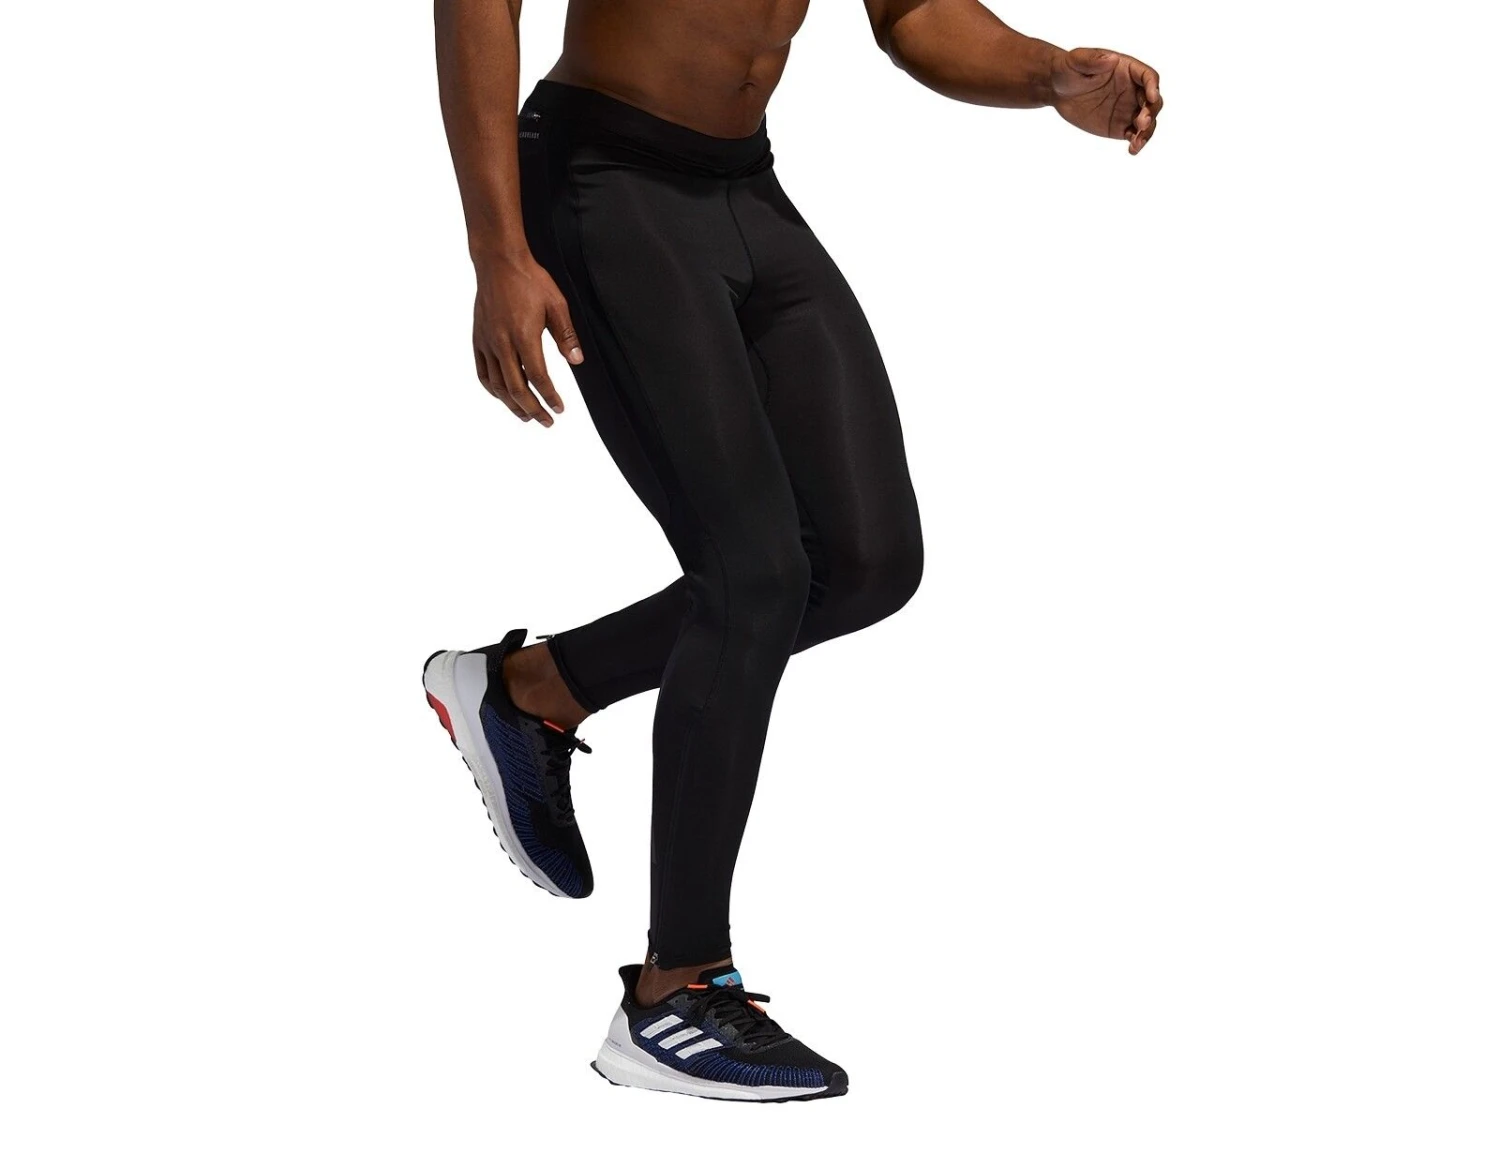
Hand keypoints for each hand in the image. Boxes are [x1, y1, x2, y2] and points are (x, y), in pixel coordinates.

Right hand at [472, 252, 583, 426]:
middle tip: (546, 421)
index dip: (550, 397)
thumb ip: (566, 336)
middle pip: (516, 388)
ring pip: (497, 385)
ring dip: (512, 405)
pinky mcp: (478, 339)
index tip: (560, 409)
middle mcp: (502, 343)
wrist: (498, 262)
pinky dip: (493, 390)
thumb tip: (577, 361)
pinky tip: (503, 397)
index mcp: (523, 335)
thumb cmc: (529, 280)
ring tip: (526, 416)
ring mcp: (487, 342)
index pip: (537, 377)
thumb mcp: (556, 305)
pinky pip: (482, 372)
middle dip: (532, 409)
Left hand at [1052, 47, 1162, 154]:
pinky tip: (1132, 150)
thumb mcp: (1076, 60)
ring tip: (1136, 142)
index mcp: (1128, 70)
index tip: (1151, 97)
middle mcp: (1133, 90)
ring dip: (1146, 132)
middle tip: (1141, 123)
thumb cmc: (1068, 69)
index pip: (1148, 77)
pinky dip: (1136, 143)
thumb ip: (1093, 59)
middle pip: (1153, 102)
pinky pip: (1134, 135)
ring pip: (1147, 122)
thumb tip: (1112, 59)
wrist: (1058, 90)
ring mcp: (1128, 109)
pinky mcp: (1120, 126)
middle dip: (1151, 112)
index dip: (1153, 86)